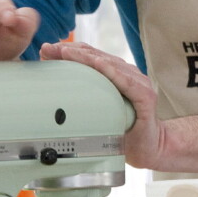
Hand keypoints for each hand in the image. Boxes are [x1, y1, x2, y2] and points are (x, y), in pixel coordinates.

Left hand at [40, 41, 164, 169]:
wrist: (150, 148)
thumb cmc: (124, 130)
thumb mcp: (98, 112)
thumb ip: (84, 98)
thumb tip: (55, 91)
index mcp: (117, 76)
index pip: (91, 58)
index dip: (70, 51)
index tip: (47, 50)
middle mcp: (129, 75)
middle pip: (97, 57)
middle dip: (72, 51)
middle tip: (50, 49)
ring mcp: (139, 84)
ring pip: (110, 65)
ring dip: (87, 58)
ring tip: (67, 52)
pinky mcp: (145, 97)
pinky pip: (127, 82)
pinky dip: (112, 72)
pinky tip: (99, 65)